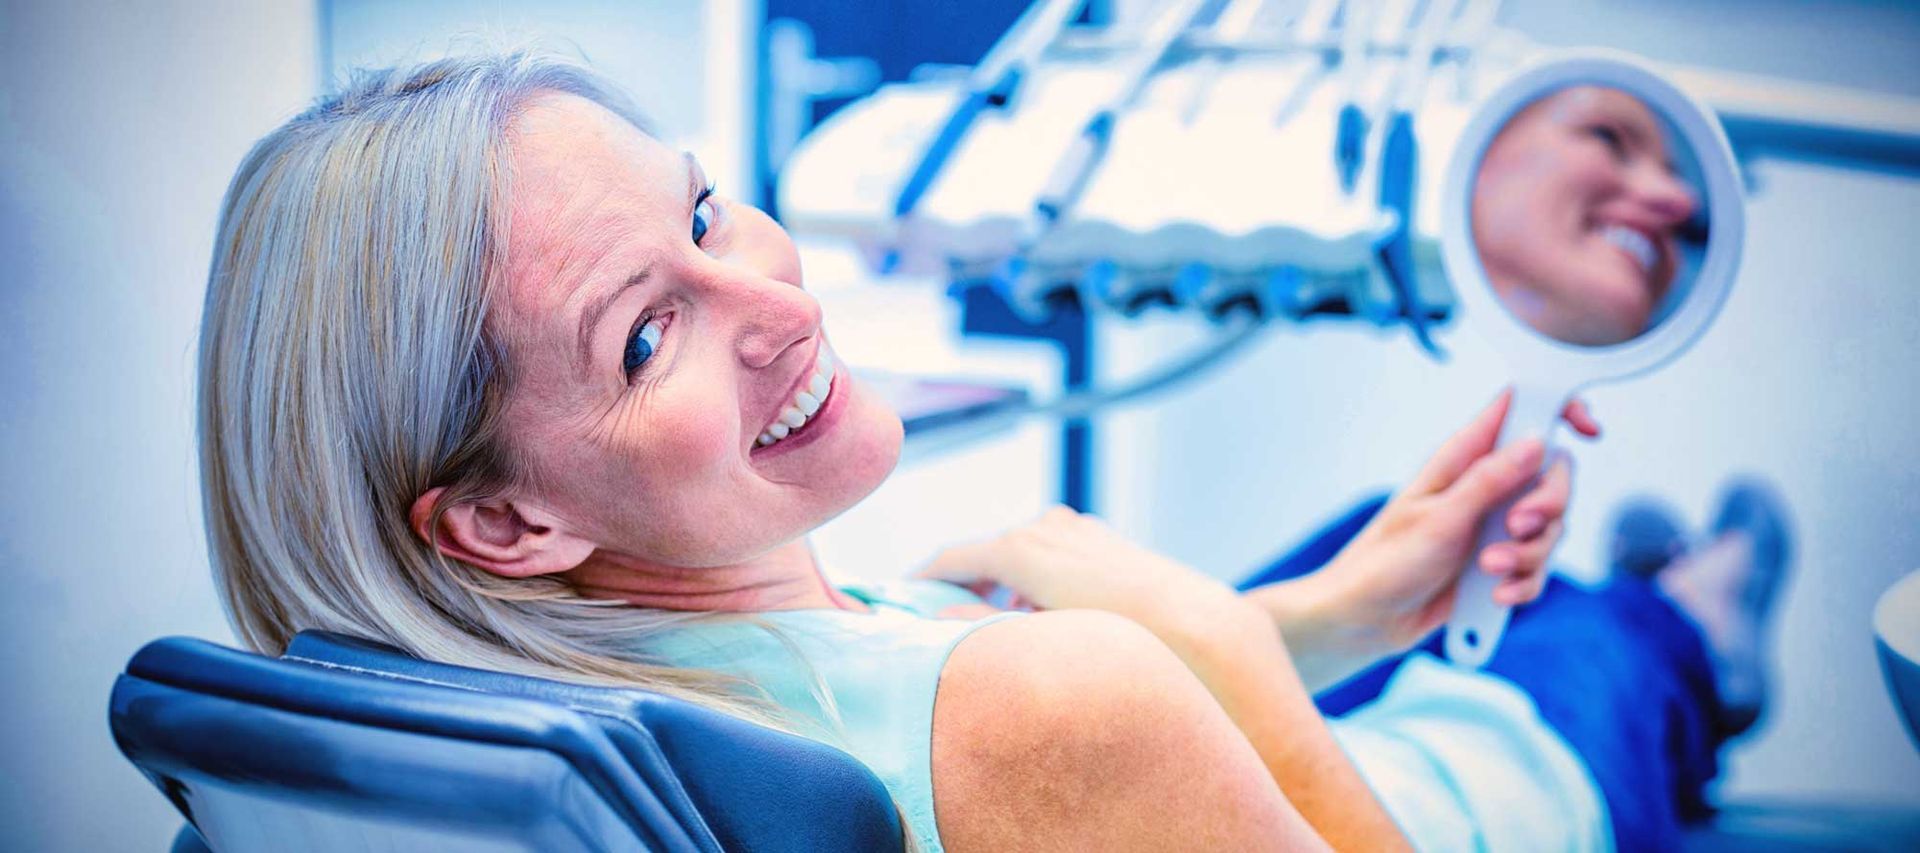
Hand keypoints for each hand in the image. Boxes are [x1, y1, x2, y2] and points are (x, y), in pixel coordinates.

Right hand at [917, 507, 1264, 648]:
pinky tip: (1049, 619)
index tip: (897, 597)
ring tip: (1001, 629)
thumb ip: (985, 626)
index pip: (955, 557)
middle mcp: (1046, 529)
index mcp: (1021, 548)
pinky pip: (1054, 555)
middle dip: (965, 584)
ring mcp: (1078, 531)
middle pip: (988, 554)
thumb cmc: (1121, 639)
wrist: (1206, 632)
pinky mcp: (1105, 542)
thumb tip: (939, 617)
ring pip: (1023, 554)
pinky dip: (1038, 580)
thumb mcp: (1041, 639)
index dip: (923, 578)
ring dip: (1005, 584)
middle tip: (944, 621)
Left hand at [1250, 390, 1596, 688]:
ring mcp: (1494, 525)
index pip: (1519, 411)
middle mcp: (1484, 486)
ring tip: (1488, 570)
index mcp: (1463, 458)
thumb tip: (1535, 443)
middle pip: (1552, 475)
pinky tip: (1496, 595)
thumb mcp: (1440, 518)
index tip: (1587, 429)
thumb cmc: (1386, 562)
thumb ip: (1489, 480)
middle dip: (1547, 506)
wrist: (1368, 620)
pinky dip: (1524, 583)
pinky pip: (1537, 567)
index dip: (1559, 410)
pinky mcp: (1499, 563)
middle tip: (1515, 528)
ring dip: (1529, 554)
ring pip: (1550, 527)